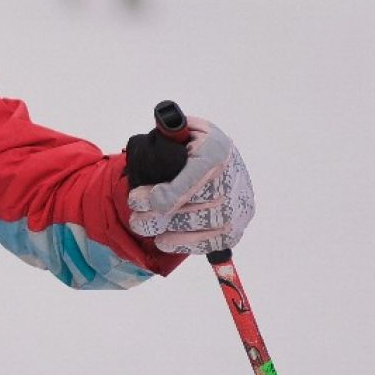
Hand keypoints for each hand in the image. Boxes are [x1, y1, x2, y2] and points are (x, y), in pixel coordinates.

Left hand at [126, 117, 254, 254]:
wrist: (224, 165)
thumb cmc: (196, 147)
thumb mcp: (184, 130)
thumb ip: (170, 134)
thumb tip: (161, 138)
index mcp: (217, 151)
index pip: (196, 177)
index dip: (170, 192)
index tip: (145, 200)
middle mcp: (234, 180)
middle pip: (196, 205)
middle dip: (159, 215)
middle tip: (135, 217)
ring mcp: (239, 207)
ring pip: (201, 226)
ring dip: (168, 229)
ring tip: (143, 226)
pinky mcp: (237, 227)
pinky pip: (212, 242)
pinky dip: (185, 244)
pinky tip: (164, 240)